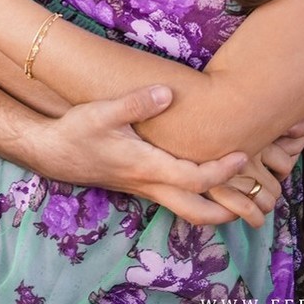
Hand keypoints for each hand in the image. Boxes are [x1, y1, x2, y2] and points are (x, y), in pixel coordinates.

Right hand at [23, 86, 267, 228]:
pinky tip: (201, 177)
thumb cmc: (77, 131)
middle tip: (253, 198)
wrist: (51, 152)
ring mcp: (144, 187)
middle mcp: (150, 184)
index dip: (223, 170)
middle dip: (228, 209)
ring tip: (236, 191)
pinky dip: (195, 195)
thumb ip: (136, 102)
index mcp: (147, 168)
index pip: (195, 178)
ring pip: (186, 210)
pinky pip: (174, 198)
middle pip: (197, 211)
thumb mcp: (103, 112)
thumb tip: (169, 93)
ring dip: (214, 207)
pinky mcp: (138, 183)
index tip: (244, 155)